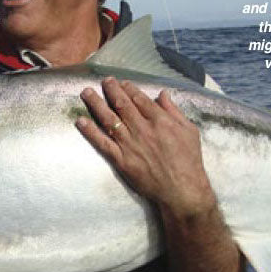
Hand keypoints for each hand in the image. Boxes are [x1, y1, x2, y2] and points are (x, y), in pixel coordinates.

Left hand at [76, 76, 215, 218]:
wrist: (182, 190)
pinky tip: (80, 122)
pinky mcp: (122, 161)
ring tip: (86, 93)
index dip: (128, 88)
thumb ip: (174, 111)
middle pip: (122, 104)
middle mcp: (142, 129)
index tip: (122, 83)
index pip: (139, 99)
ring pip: (109, 119)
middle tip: (104, 81)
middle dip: (111, 90)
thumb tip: (163, 94)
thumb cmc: (189, 161)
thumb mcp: (189, 131)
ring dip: (96, 104)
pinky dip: (90, 132)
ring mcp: (130, 145)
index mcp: (159, 120)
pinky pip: (103, 143)